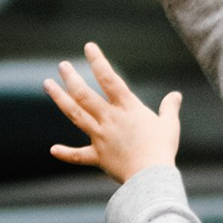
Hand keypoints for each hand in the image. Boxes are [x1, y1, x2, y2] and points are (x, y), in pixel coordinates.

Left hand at [44, 44, 181, 182]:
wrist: (151, 175)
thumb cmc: (162, 149)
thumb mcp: (170, 125)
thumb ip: (170, 108)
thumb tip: (175, 95)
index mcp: (127, 108)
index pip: (109, 78)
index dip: (98, 61)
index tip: (88, 47)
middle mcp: (110, 119)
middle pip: (85, 94)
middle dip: (71, 77)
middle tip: (62, 65)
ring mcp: (101, 137)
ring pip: (75, 115)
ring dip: (59, 99)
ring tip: (47, 85)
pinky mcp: (98, 156)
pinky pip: (78, 155)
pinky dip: (66, 153)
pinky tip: (53, 149)